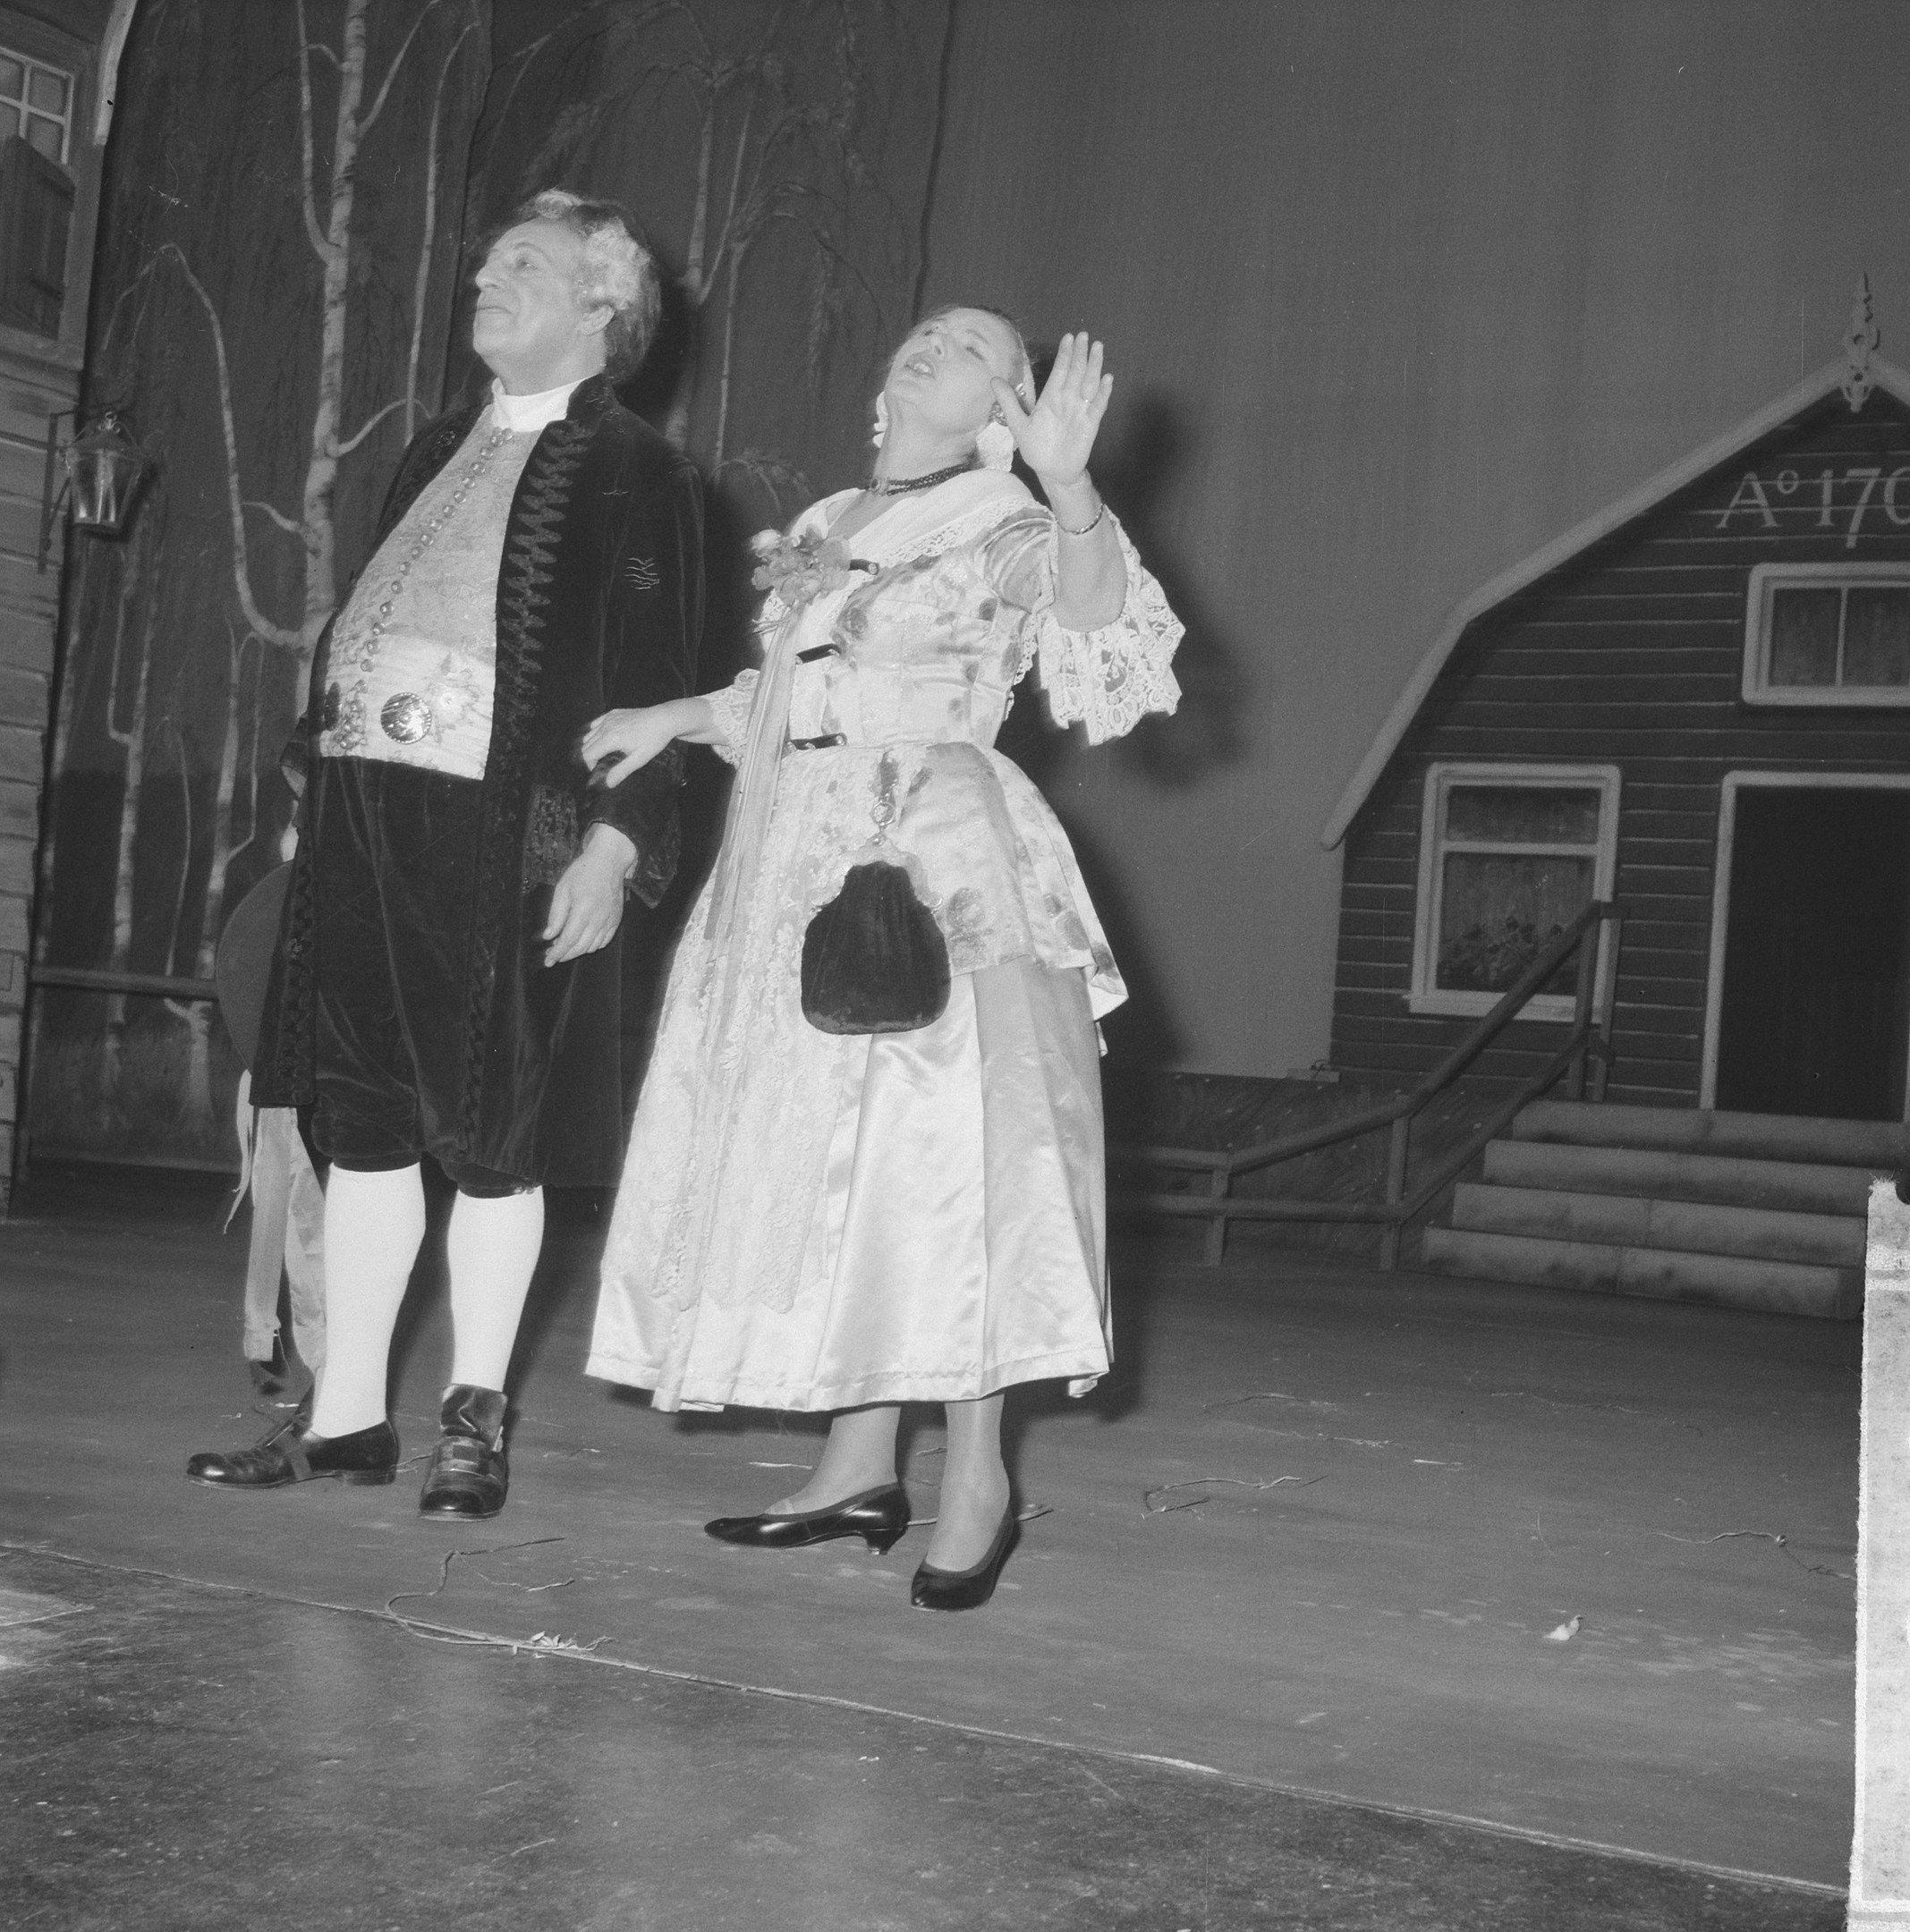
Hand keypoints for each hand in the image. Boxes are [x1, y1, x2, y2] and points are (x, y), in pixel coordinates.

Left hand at [541, 830, 631, 965]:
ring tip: (565, 949)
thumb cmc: (582, 873)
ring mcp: (610, 920)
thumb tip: (549, 936)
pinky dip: (592, 946)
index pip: (569, 939)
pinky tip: (582, 943)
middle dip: (565, 955)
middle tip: (553, 956)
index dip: (557, 953)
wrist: (608, 862)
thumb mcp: (562, 889)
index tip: (548, 961)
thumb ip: (556, 915)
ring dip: (578, 951)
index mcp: (584, 909)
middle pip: (581, 947)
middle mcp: (599, 918)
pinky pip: (604, 941)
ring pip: (593, 946)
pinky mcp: (616, 919)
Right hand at [579, 704, 679, 787]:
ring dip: (592, 745)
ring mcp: (609, 718)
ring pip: (589, 734)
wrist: (664, 719)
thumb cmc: (654, 739)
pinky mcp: (613, 713)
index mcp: (611, 739)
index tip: (598, 770)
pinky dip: (595, 732)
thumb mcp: (640, 758)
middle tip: (601, 764)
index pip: (588, 754)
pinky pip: (596, 723)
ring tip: (603, 753)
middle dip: (590, 757)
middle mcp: (606, 727)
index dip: (589, 765)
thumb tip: (608, 783)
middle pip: (586, 745)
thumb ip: (622, 770)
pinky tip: (604, 739)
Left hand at [992, 331, 1111, 489]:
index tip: (1069, 338)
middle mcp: (1067, 400)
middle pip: (1075, 372)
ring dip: (1094, 366)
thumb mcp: (1018, 424)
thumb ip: (1009, 402)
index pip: (1060, 371)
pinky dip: (1104, 393)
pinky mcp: (1090, 424)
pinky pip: (1098, 406)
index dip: (1064, 354)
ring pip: (1089, 383)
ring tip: (1098, 347)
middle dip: (1080, 354)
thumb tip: (993, 380)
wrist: (1051, 471)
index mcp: (1050, 398)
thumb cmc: (1037, 448)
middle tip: (1084, 335)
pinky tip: (1108, 378)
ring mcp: (1080, 410)